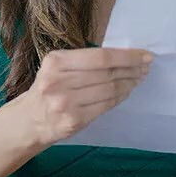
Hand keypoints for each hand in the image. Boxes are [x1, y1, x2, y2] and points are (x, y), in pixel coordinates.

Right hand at [18, 48, 150, 146]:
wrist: (29, 120)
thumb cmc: (49, 88)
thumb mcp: (58, 67)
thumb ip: (84, 61)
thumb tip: (124, 56)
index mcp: (56, 62)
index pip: (100, 57)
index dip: (127, 56)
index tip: (144, 55)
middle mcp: (59, 81)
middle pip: (107, 73)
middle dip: (132, 69)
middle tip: (146, 67)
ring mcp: (66, 103)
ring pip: (109, 90)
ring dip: (129, 83)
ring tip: (138, 78)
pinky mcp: (74, 121)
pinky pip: (105, 106)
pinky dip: (120, 98)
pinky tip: (126, 92)